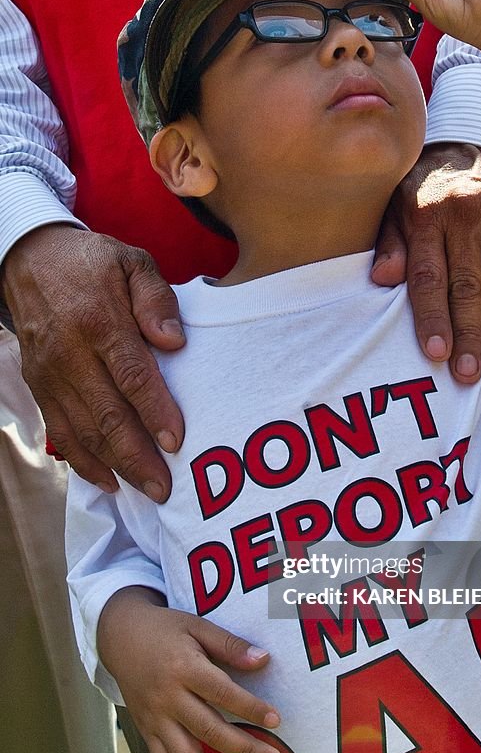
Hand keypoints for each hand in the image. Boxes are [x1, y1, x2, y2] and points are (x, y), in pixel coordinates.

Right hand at [1, 224, 184, 500]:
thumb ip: (156, 299)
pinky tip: (111, 482)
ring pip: (83, 432)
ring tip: (148, 492)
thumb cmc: (93, 264)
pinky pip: (60, 433)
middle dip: (138, 456)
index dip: (154, 411)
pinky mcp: (40, 388)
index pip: (131, 375)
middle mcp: (70, 354)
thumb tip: (173, 342)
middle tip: (166, 488)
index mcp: (98, 321)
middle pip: (106, 414)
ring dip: (116, 466)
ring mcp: (51, 375)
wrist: (31, 261)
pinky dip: (84, 462)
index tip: (177, 441)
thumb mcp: (132, 262)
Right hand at [98, 587, 281, 752]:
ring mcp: (154, 720)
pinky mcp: (146, 733)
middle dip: (243, 750)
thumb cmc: (165, 630)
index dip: (250, 707)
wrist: (118, 636)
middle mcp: (167, 698)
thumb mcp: (197, 626)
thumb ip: (230, 644)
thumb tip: (264, 659)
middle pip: (208, 729)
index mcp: (183, 667)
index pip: (221, 692)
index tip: (277, 721)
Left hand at [372, 143, 480, 381]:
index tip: (437, 354)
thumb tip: (382, 278)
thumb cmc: (427, 191)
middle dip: (470, 332)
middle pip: (468, 283)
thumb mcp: (395, 208)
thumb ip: (391, 244)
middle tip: (471, 373)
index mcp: (425, 214)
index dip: (433, 317)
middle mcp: (464, 209)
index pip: (428, 276)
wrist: (471, 139)